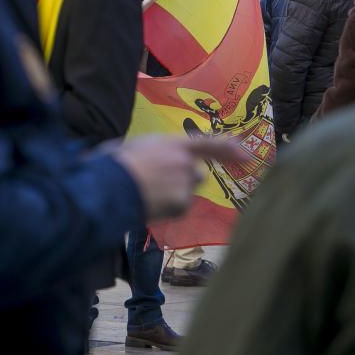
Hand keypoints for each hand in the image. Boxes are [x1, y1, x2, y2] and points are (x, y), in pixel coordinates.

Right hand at [113, 136, 249, 219]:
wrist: (110, 186)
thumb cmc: (113, 164)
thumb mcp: (132, 147)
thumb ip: (153, 152)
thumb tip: (149, 159)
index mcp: (171, 144)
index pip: (208, 144)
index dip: (228, 148)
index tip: (245, 153)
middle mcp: (184, 162)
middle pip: (196, 174)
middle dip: (184, 181)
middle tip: (159, 184)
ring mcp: (185, 183)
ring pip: (186, 193)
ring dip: (174, 196)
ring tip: (146, 195)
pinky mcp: (182, 203)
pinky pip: (179, 209)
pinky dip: (168, 210)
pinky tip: (149, 206)